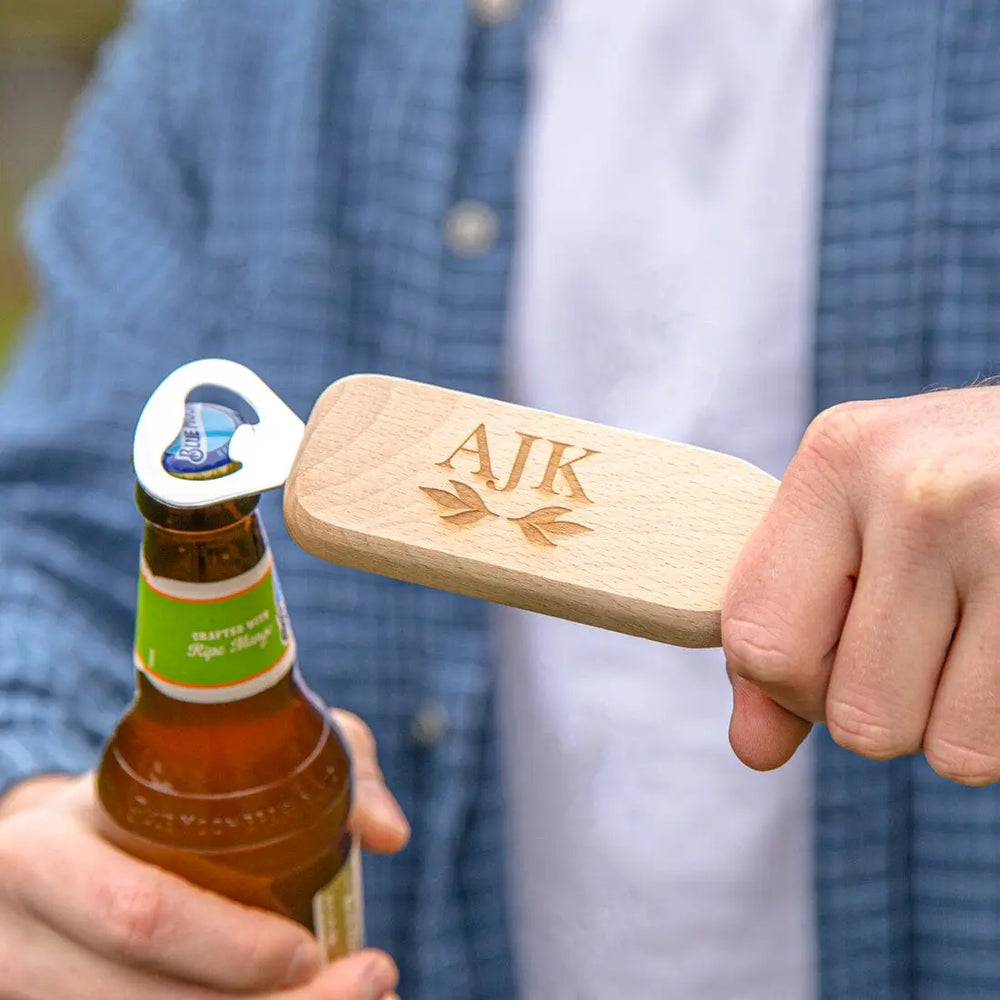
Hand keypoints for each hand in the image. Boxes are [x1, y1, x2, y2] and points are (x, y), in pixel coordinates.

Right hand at [0, 709, 407, 998]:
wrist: (53, 851)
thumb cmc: (155, 794)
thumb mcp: (223, 755)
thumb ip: (325, 764)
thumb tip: (389, 832)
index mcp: (45, 850)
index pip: (140, 913)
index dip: (233, 946)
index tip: (312, 948)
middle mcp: (19, 937)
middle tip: (369, 985)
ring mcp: (30, 992)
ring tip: (361, 998)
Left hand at [723, 387, 999, 785]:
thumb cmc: (959, 484)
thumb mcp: (860, 516)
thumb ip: (788, 627)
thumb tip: (751, 747)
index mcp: (837, 459)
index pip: (759, 643)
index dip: (791, 684)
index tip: (835, 651)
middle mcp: (918, 492)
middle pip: (854, 715)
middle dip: (883, 706)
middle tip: (923, 637)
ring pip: (945, 748)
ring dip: (954, 722)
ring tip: (977, 632)